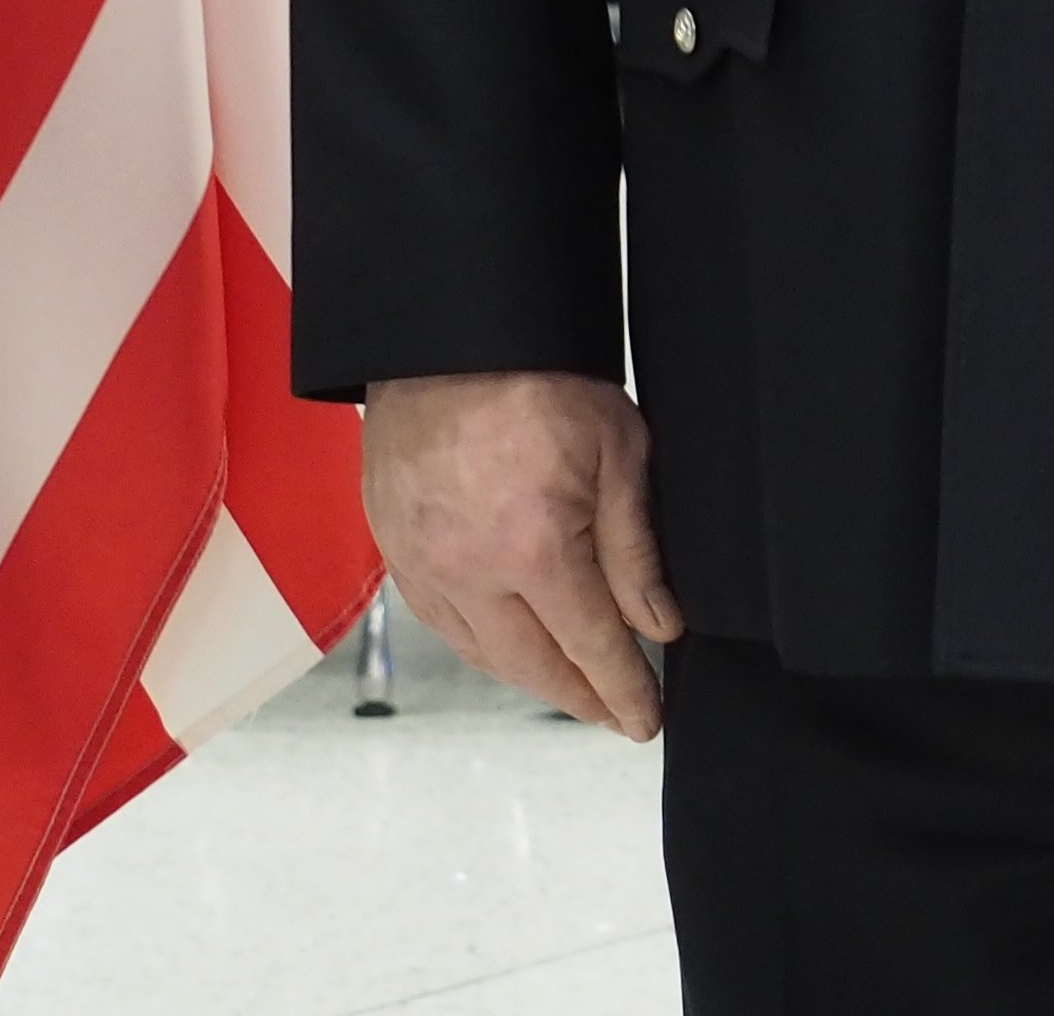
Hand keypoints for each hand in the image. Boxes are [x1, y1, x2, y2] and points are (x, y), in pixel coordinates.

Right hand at [359, 371, 678, 739]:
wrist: (445, 334)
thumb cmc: (538, 375)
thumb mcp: (618, 449)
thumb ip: (635, 549)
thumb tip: (659, 625)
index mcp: (535, 550)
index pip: (593, 648)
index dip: (626, 691)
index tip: (647, 720)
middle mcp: (471, 573)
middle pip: (533, 668)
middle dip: (581, 698)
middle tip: (614, 714)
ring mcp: (424, 565)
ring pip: (482, 654)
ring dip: (530, 678)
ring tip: (570, 686)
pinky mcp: (394, 548)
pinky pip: (441, 621)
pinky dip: (480, 645)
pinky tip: (506, 645)